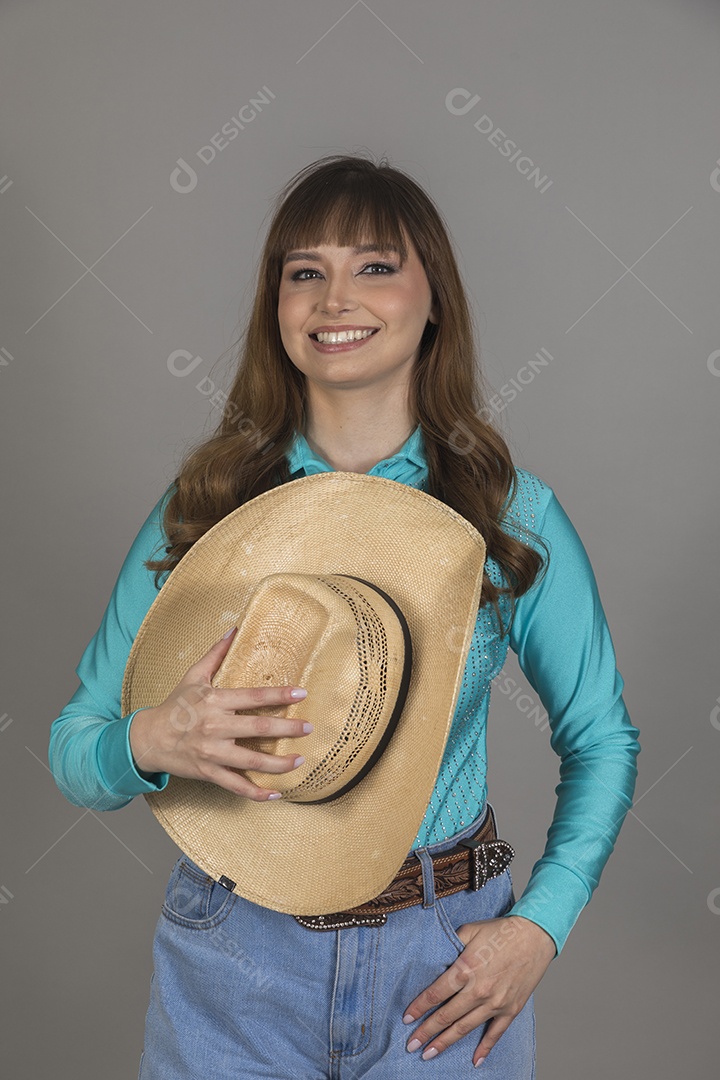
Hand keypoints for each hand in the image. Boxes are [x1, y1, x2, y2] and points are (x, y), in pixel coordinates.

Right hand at [128, 626, 311, 799]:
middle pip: (259, 728)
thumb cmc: (174, 705)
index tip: (301, 693)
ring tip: (299, 760)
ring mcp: (213, 752)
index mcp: (215, 701)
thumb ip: (216, 653)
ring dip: (279, 763)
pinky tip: (275, 793)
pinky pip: (236, 785)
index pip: (253, 697)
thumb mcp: (193, 676)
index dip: (279, 694)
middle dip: (287, 728)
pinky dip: (256, 793)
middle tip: (309, 728)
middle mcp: (215, 727)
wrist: (148, 738)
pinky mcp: (209, 772)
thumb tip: (234, 629)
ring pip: (252, 760)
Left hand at [402, 914, 556, 1066]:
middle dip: (426, 1032)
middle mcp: (478, 990)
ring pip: (464, 1028)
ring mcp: (495, 1003)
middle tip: (411, 1044)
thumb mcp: (470, 931)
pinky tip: (475, 1061)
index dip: (419, 1007)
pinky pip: (495, 1034)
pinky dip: (485, 1049)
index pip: (435, 994)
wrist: (534, 936)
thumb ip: (450, 945)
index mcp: (465, 969)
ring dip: (445, 1042)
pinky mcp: (510, 1009)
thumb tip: (436, 957)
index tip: (407, 1018)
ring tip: (429, 1054)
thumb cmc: (501, 932)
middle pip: (446, 1016)